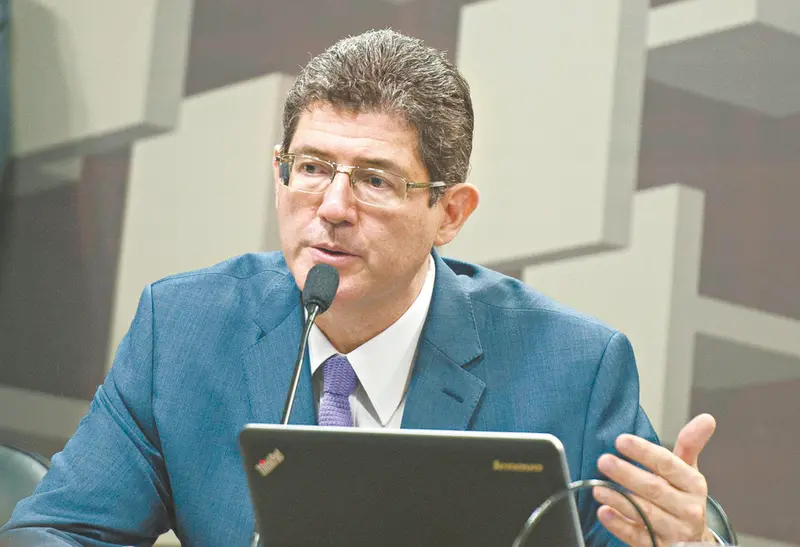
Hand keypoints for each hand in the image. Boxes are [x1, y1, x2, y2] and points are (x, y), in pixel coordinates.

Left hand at [593, 414, 717, 545]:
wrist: (694, 541)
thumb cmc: (683, 498)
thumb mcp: (688, 472)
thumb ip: (690, 445)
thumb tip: (707, 418)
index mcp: (694, 485)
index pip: (668, 465)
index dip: (644, 452)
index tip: (621, 440)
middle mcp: (688, 509)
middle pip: (654, 489)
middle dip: (627, 474)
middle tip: (603, 461)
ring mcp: (675, 531)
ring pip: (645, 513)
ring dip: (620, 499)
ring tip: (598, 487)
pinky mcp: (660, 546)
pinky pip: (638, 537)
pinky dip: (619, 525)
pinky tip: (604, 513)